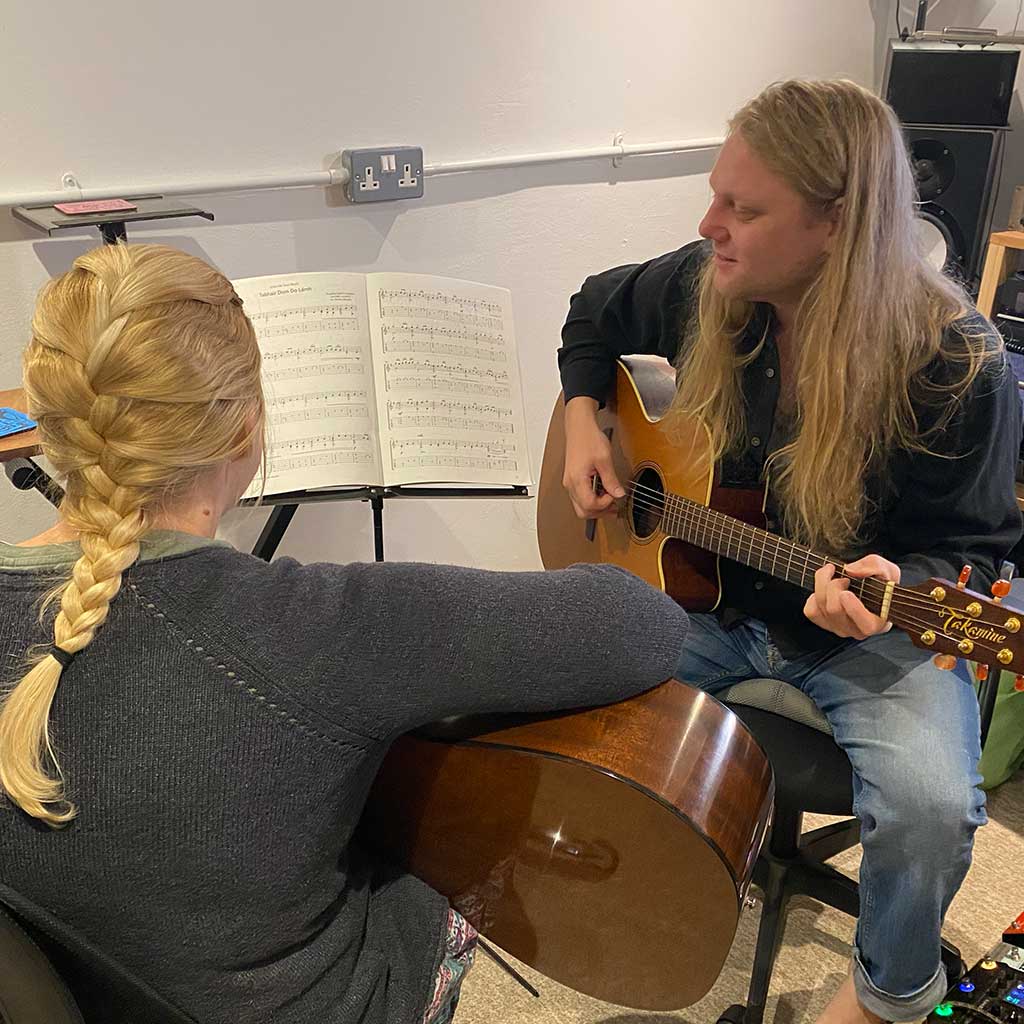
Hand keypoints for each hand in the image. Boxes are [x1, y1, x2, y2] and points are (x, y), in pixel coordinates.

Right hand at [561, 397, 624, 519]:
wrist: (579, 428)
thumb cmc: (588, 439)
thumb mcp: (604, 459)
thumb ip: (611, 480)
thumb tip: (618, 494)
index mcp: (577, 479)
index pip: (589, 504)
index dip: (604, 504)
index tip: (614, 495)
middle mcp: (570, 484)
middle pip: (583, 511)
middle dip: (600, 512)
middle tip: (615, 507)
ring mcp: (570, 483)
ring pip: (580, 507)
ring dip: (596, 507)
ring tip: (611, 502)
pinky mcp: (572, 480)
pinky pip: (580, 498)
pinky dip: (592, 500)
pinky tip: (602, 494)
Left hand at [803, 554, 899, 639]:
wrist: (873, 590)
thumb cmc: (882, 583)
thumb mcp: (887, 570)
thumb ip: (874, 566)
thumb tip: (850, 570)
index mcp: (878, 622)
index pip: (866, 625)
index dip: (854, 609)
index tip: (846, 593)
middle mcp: (858, 630)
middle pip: (835, 610)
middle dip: (834, 585)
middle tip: (844, 577)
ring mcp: (840, 629)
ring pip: (821, 608)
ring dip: (822, 585)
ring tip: (834, 577)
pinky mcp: (825, 624)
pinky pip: (811, 611)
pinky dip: (813, 597)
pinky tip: (825, 590)